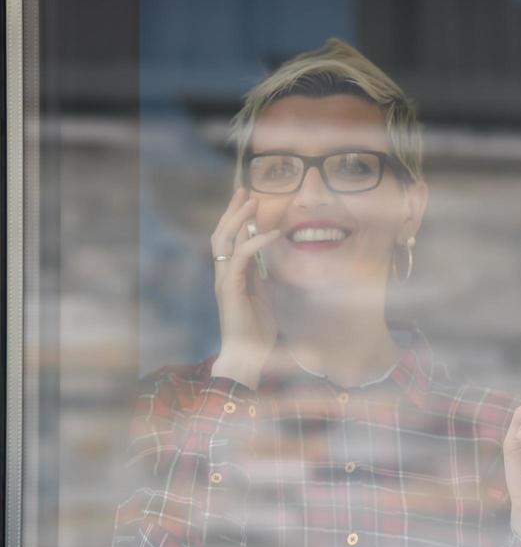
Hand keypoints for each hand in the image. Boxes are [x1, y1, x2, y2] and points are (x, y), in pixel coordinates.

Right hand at [211, 188, 281, 382]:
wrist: (248, 356)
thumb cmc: (257, 332)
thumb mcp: (265, 298)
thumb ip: (263, 279)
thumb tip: (269, 261)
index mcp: (231, 276)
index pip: (230, 240)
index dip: (237, 219)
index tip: (248, 201)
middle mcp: (223, 274)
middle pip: (221, 233)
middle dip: (233, 210)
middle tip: (244, 190)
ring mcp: (224, 280)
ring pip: (225, 239)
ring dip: (239, 218)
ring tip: (252, 200)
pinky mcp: (231, 287)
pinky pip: (241, 257)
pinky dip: (257, 242)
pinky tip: (273, 233)